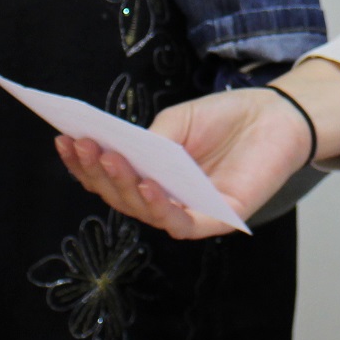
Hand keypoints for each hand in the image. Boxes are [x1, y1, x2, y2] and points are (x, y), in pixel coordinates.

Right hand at [55, 59, 339, 239]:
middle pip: (122, 198)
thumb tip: (121, 153)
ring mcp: (192, 212)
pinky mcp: (220, 219)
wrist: (275, 115)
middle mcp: (167, 200)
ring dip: (125, 188)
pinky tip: (149, 184)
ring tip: (112, 160)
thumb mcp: (177, 122)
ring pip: (147, 213)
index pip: (109, 178)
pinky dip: (163, 207)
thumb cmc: (225, 119)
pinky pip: (185, 223)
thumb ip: (150, 141)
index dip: (83, 164)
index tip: (64, 139)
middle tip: (86, 145)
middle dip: (99, 172)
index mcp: (150, 177)